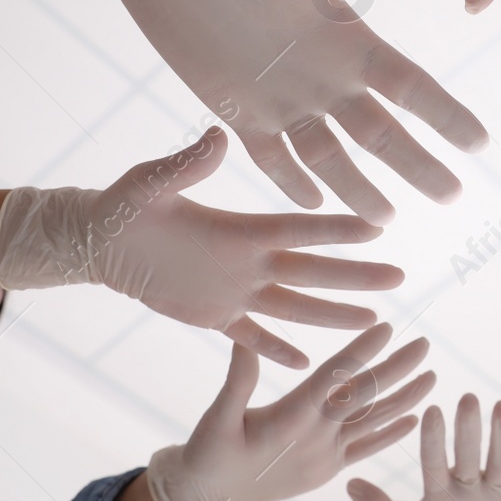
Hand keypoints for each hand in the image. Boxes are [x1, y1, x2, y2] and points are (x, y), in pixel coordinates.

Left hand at [0, 128, 403, 368]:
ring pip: (295, 307)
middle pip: (313, 272)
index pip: (299, 231)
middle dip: (356, 276)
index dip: (337, 231)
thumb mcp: (150, 185)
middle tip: (400, 279)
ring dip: (333, 315)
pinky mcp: (214, 317)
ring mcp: (235, 291)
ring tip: (374, 321)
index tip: (378, 227)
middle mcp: (247, 261)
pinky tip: (308, 365)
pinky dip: (277, 352)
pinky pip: (253, 339)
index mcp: (239, 229)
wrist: (101, 242)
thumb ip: (185, 166)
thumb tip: (217, 135)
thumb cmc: (122, 206)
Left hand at [46, 0, 488, 224]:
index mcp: (348, 35)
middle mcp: (323, 72)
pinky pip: (270, 157)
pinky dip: (290, 182)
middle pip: (381, 132)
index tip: (480, 144)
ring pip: (330, 155)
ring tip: (385, 221)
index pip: (411, 87)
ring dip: (358, 187)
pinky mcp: (234, 108)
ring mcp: (280, 95)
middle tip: (451, 197)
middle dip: (417, 164)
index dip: (445, 116)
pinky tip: (312, 204)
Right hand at [146, 324, 436, 500]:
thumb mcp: (216, 416)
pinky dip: (391, 434)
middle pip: (364, 398)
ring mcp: (326, 457)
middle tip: (426, 344)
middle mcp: (315, 438)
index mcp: (291, 419)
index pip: (334, 379)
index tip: (388, 327)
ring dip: (405, 399)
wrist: (206, 497)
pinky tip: (414, 419)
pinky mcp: (328, 470)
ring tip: (432, 376)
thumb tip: (245, 337)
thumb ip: (237, 379)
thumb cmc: (208, 451)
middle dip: (397, 369)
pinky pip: (366, 450)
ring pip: (373, 423)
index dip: (362, 352)